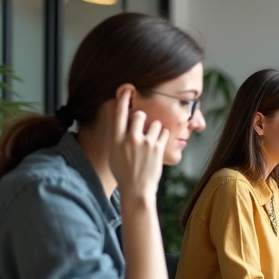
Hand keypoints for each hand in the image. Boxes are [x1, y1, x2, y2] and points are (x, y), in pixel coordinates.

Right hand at [109, 89, 168, 204]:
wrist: (137, 189)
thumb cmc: (124, 172)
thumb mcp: (114, 154)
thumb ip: (118, 137)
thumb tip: (123, 124)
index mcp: (116, 140)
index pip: (119, 115)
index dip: (123, 100)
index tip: (126, 89)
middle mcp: (129, 139)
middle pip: (139, 115)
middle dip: (143, 118)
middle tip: (143, 128)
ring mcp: (145, 143)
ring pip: (155, 123)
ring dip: (155, 130)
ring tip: (151, 142)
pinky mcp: (158, 148)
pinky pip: (164, 132)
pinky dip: (163, 137)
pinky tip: (158, 146)